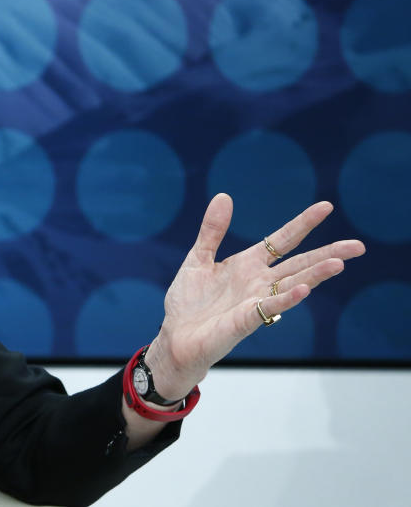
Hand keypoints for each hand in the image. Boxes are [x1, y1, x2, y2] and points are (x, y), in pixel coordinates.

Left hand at [145, 193, 364, 398]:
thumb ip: (212, 230)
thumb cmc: (189, 301)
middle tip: (357, 246)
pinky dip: (287, 299)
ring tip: (339, 264)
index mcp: (248, 265)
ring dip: (315, 275)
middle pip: (299, 264)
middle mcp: (258, 282)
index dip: (303, 224)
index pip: (282, 240)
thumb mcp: (198, 258)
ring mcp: (255, 302)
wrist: (175, 337)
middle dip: (327, 254)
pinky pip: (269, 308)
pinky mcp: (244, 321)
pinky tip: (304, 290)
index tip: (326, 207)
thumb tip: (224, 196)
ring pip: (292, 285)